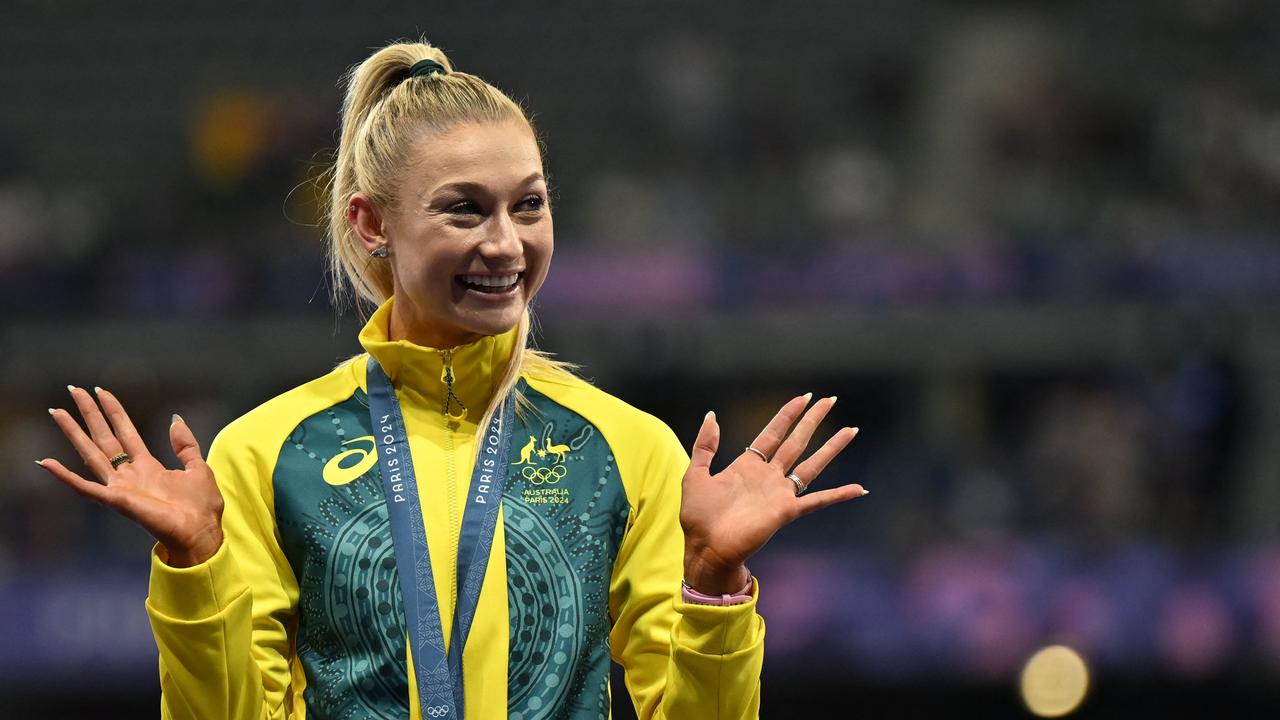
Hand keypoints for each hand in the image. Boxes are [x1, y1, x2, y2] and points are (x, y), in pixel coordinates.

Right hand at [37, 386, 223, 567]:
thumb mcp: (197, 468)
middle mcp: (129, 475)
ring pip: (90, 454)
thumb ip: (185, 445)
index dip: (114, 411)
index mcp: (148, 467)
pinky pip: (85, 487)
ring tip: (57, 412)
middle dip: (89, 414)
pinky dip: (65, 476)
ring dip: (73, 433)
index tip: (101, 391)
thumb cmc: (201, 507)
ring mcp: (120, 487)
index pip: (125, 432)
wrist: (201, 532)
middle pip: (104, 438)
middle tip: (73, 390)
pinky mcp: (116, 500)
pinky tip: (47, 463)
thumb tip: (175, 419)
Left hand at [679, 394, 865, 593]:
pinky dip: (838, 494)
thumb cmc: (698, 517)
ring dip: (831, 448)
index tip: (804, 397)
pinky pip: (817, 501)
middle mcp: (768, 476)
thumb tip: (712, 415)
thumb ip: (705, 446)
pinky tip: (858, 489)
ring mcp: (779, 493)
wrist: (705, 548)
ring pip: (811, 465)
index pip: (773, 433)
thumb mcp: (696, 474)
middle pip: (796, 442)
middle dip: (813, 420)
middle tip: (830, 400)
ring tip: (851, 430)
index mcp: (748, 466)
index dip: (788, 415)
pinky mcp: (785, 512)